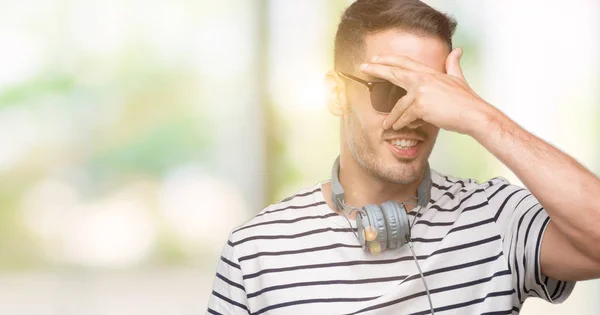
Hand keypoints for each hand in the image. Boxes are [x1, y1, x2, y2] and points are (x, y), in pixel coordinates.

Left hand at [360, 48, 496, 135]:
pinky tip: (399, 128)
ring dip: (392, 117)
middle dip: (377, 69)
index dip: (390, 60)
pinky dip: (402, 124)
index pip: (405, 63)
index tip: (376, 58)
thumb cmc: (466, 101)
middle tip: (363, 67)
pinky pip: (405, 117)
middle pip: (395, 72)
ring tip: (386, 125)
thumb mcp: (458, 78)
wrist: (474, 114)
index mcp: (430, 72)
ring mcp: (420, 91)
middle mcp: (423, 79)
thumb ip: (453, 64)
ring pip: (399, 106)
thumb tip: (457, 51)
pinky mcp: (420, 106)